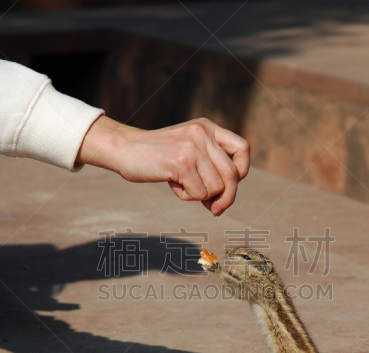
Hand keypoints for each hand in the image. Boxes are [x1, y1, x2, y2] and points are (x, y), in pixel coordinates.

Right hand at [77, 116, 249, 215]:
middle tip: (214, 208)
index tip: (230, 185)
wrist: (124, 149)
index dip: (242, 171)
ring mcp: (193, 146)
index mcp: (208, 127)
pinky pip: (199, 193)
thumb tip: (223, 203)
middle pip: (233, 174)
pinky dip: (186, 196)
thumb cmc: (156, 157)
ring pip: (216, 187)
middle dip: (227, 197)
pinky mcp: (182, 162)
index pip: (243, 148)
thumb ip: (208, 168)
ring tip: (179, 183)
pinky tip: (171, 183)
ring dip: (199, 195)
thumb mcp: (188, 153)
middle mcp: (203, 133)